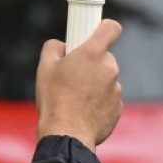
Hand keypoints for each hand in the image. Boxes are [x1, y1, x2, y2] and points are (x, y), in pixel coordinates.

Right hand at [35, 19, 122, 149]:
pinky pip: (107, 99)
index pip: (110, 28)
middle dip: (90, 64)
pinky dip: (97, 103)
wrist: (67, 134)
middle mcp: (109, 68)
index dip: (103, 28)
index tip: (94, 33)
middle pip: (103, 58)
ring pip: (105, 80)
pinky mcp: (117, 108)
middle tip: (71, 75)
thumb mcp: (44, 68)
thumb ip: (53, 48)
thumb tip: (61, 45)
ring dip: (93, 85)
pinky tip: (81, 112)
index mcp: (92, 54)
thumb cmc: (54, 100)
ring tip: (73, 99)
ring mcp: (116, 89)